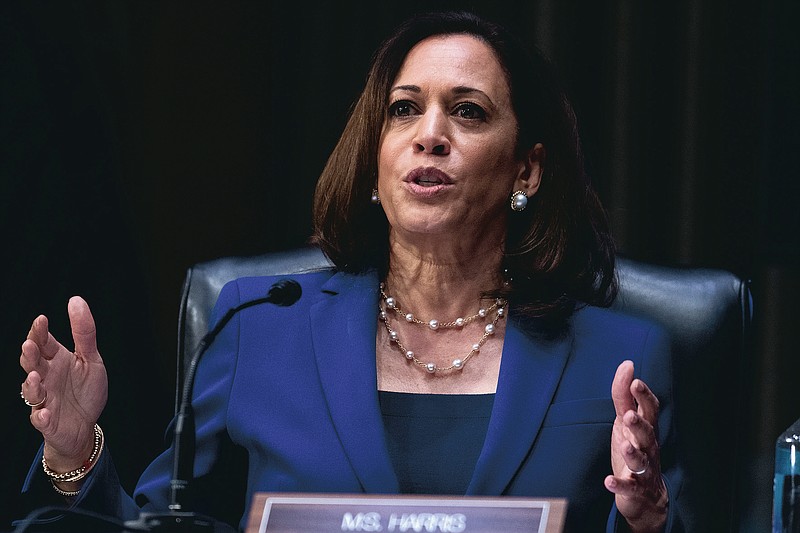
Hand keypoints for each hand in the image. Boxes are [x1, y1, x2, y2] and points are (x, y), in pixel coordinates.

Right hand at [19, 297, 107, 471]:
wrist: (86, 426)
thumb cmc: (86, 391)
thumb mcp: (91, 359)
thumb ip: (84, 333)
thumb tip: (76, 300)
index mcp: (56, 360)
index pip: (43, 342)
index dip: (39, 332)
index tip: (42, 320)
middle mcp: (46, 377)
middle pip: (32, 363)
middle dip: (29, 355)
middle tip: (30, 345)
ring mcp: (45, 399)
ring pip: (31, 391)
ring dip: (30, 384)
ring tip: (34, 376)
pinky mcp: (48, 421)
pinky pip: (40, 419)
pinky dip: (41, 416)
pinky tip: (45, 412)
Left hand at [605, 360, 667, 532]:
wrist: (646, 495)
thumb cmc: (635, 449)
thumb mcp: (626, 421)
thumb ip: (624, 395)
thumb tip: (627, 365)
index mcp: (646, 429)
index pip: (650, 411)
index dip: (644, 397)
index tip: (636, 382)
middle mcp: (648, 447)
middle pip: (647, 434)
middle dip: (639, 424)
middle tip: (630, 415)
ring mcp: (643, 469)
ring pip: (641, 460)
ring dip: (632, 453)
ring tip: (624, 446)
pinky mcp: (634, 488)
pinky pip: (629, 487)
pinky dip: (619, 485)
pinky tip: (608, 481)